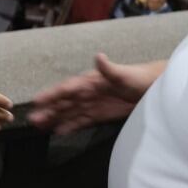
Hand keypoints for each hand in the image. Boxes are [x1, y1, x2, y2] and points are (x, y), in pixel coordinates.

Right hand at [29, 53, 160, 134]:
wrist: (154, 89)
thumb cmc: (139, 78)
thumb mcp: (125, 74)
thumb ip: (110, 69)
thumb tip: (98, 57)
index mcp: (91, 81)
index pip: (67, 89)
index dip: (52, 94)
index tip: (37, 100)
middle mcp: (88, 92)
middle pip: (64, 102)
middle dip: (48, 110)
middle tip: (32, 119)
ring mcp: (93, 104)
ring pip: (69, 112)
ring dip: (55, 118)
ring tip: (39, 126)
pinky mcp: (100, 114)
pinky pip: (81, 120)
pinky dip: (69, 125)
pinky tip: (58, 131)